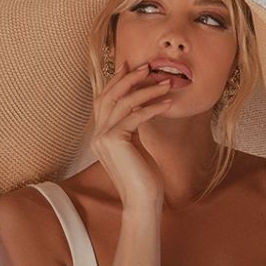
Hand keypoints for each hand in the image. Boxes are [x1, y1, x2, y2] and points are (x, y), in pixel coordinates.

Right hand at [90, 61, 172, 207]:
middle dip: (129, 78)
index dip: (115, 81)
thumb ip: (133, 126)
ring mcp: (103, 138)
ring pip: (123, 102)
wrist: (142, 200)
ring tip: (166, 82)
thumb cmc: (143, 177)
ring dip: (146, 89)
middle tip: (148, 66)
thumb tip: (142, 105)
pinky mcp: (115, 140)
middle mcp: (97, 135)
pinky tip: (168, 103)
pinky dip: (153, 107)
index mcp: (100, 136)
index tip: (130, 65)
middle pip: (109, 95)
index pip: (103, 100)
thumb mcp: (136, 145)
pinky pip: (136, 115)